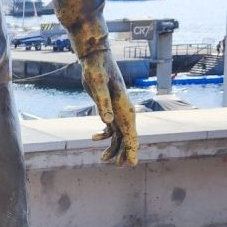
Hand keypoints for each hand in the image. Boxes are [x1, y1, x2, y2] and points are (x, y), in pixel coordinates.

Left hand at [81, 49, 138, 166]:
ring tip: (103, 160)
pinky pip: (111, 128)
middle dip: (123, 154)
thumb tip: (106, 122)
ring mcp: (118, 111)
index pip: (132, 135)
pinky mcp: (110, 109)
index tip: (131, 165)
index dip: (132, 151)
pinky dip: (105, 136)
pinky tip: (94, 138)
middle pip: (127, 138)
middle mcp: (125, 112)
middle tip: (117, 167)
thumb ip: (102, 104)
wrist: (95, 59)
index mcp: (126, 110)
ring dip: (113, 148)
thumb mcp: (97, 86)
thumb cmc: (97, 70)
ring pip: (120, 136)